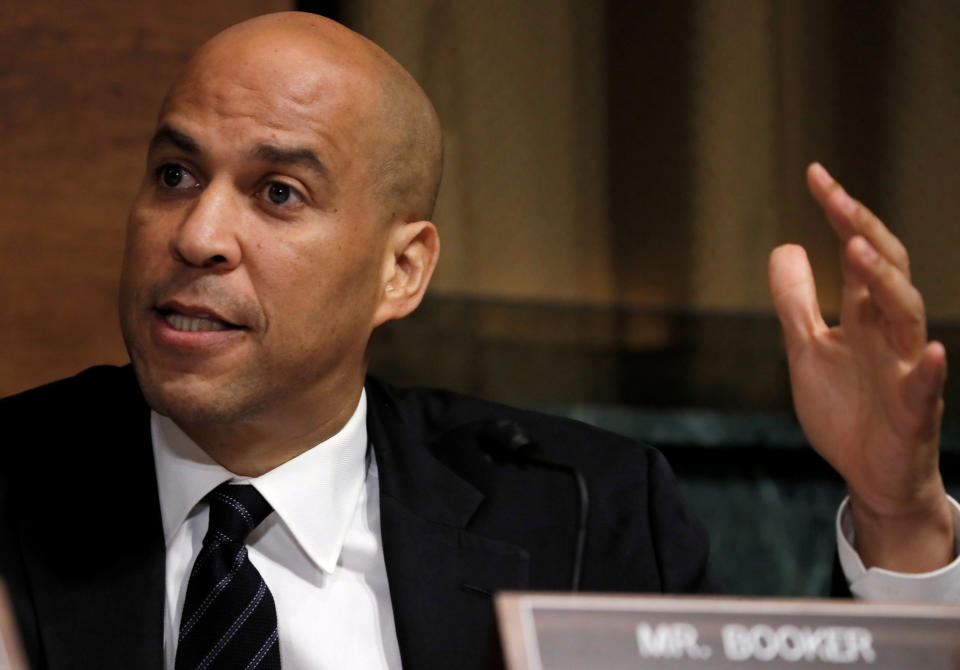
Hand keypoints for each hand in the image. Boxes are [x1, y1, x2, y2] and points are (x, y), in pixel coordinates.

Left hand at [769, 163, 953, 571]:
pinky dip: (926, 368)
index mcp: (863, 316)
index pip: (857, 252)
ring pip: (906, 315)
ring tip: (858, 249)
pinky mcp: (913, 412)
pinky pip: (924, 387)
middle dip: (863, 230)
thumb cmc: (846, 409)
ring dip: (885, 282)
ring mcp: (903, 370)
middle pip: (887, 271)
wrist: (869, 475)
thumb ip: (796, 301)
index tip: (816, 174)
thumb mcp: (806, 348)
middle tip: (836, 196)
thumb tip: (786, 246)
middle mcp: (887, 333)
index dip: (840, 214)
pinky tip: (926, 348)